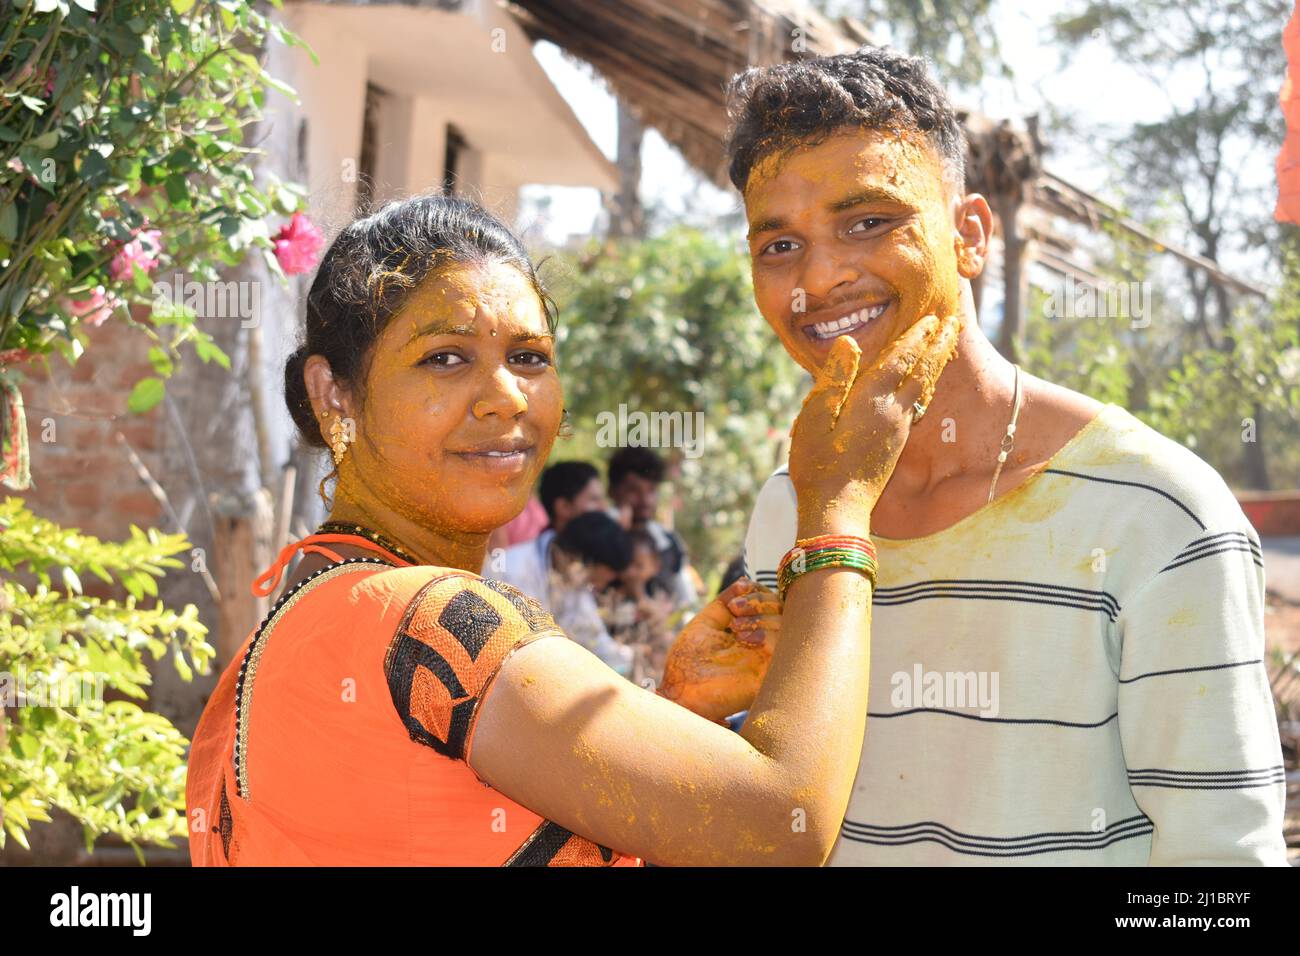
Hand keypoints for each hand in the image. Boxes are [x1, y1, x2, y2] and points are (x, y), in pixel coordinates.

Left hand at [658, 578, 778, 720]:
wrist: (678, 689)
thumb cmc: (688, 661)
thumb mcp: (706, 622)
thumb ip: (724, 601)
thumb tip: (743, 583)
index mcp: (751, 632)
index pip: (771, 604)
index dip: (759, 592)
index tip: (737, 593)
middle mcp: (763, 645)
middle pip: (784, 612)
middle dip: (761, 601)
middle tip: (735, 608)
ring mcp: (768, 659)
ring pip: (789, 628)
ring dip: (762, 617)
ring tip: (736, 626)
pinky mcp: (769, 676)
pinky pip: (784, 651)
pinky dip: (767, 636)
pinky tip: (744, 638)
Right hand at [789, 314, 961, 534]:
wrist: (837, 507)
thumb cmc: (818, 462)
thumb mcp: (816, 416)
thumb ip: (835, 378)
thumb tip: (849, 341)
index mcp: (872, 400)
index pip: (900, 359)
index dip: (916, 336)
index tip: (933, 316)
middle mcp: (892, 412)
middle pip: (922, 371)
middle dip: (937, 345)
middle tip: (953, 324)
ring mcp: (897, 430)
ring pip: (923, 388)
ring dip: (934, 364)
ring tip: (943, 347)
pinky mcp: (895, 445)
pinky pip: (916, 404)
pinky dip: (924, 386)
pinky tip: (922, 385)